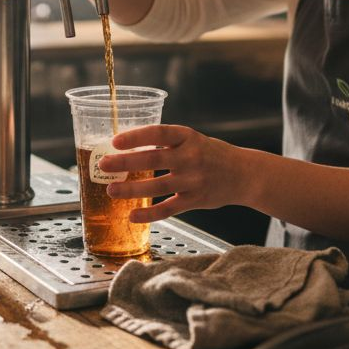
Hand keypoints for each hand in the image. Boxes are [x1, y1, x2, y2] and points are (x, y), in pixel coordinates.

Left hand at [99, 124, 256, 222]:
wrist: (244, 174)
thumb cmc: (212, 154)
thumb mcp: (193, 140)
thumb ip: (166, 143)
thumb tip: (127, 148)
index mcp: (188, 137)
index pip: (158, 133)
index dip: (136, 136)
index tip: (115, 141)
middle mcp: (191, 157)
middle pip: (154, 158)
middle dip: (126, 162)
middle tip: (104, 165)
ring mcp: (194, 180)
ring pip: (157, 186)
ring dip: (132, 189)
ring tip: (111, 190)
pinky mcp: (196, 200)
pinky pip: (168, 208)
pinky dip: (149, 213)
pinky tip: (132, 215)